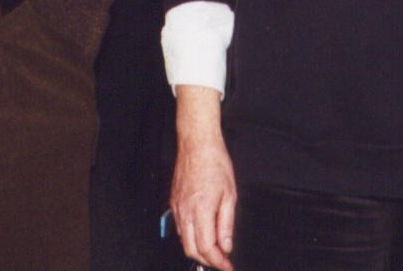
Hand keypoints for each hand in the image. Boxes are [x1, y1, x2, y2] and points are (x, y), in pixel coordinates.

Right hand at [173, 85, 236, 270]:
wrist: (196, 144)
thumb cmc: (215, 163)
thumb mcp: (230, 194)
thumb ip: (227, 223)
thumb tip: (226, 245)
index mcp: (201, 210)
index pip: (207, 248)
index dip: (219, 262)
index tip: (228, 267)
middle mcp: (185, 212)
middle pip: (191, 250)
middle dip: (207, 261)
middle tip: (222, 262)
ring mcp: (176, 208)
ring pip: (183, 241)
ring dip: (198, 251)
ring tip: (214, 252)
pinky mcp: (173, 203)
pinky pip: (179, 228)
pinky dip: (190, 238)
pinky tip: (202, 235)